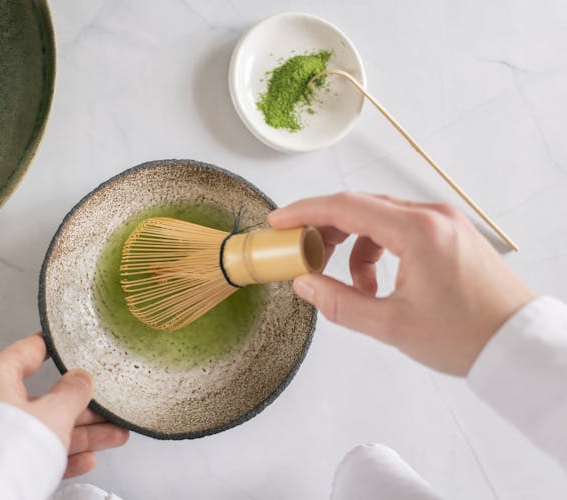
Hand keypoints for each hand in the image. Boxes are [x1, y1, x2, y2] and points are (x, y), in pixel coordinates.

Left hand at [0, 334, 129, 477]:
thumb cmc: (0, 452)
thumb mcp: (52, 415)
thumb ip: (72, 394)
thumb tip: (81, 380)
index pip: (30, 351)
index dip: (58, 350)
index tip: (75, 348)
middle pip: (44, 398)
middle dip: (82, 407)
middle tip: (106, 408)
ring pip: (42, 427)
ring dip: (80, 434)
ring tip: (111, 436)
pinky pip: (32, 450)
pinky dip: (59, 454)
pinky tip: (85, 459)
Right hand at [269, 192, 534, 375]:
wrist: (517, 343)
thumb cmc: (465, 336)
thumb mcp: (392, 326)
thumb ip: (339, 302)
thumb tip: (304, 284)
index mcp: (418, 231)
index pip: (346, 206)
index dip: (305, 212)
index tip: (278, 222)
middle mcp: (431, 215)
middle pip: (361, 207)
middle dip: (326, 229)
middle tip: (303, 254)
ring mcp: (443, 221)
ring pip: (379, 218)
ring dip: (355, 247)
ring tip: (355, 288)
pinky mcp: (449, 232)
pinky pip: (399, 228)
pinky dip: (378, 250)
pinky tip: (378, 283)